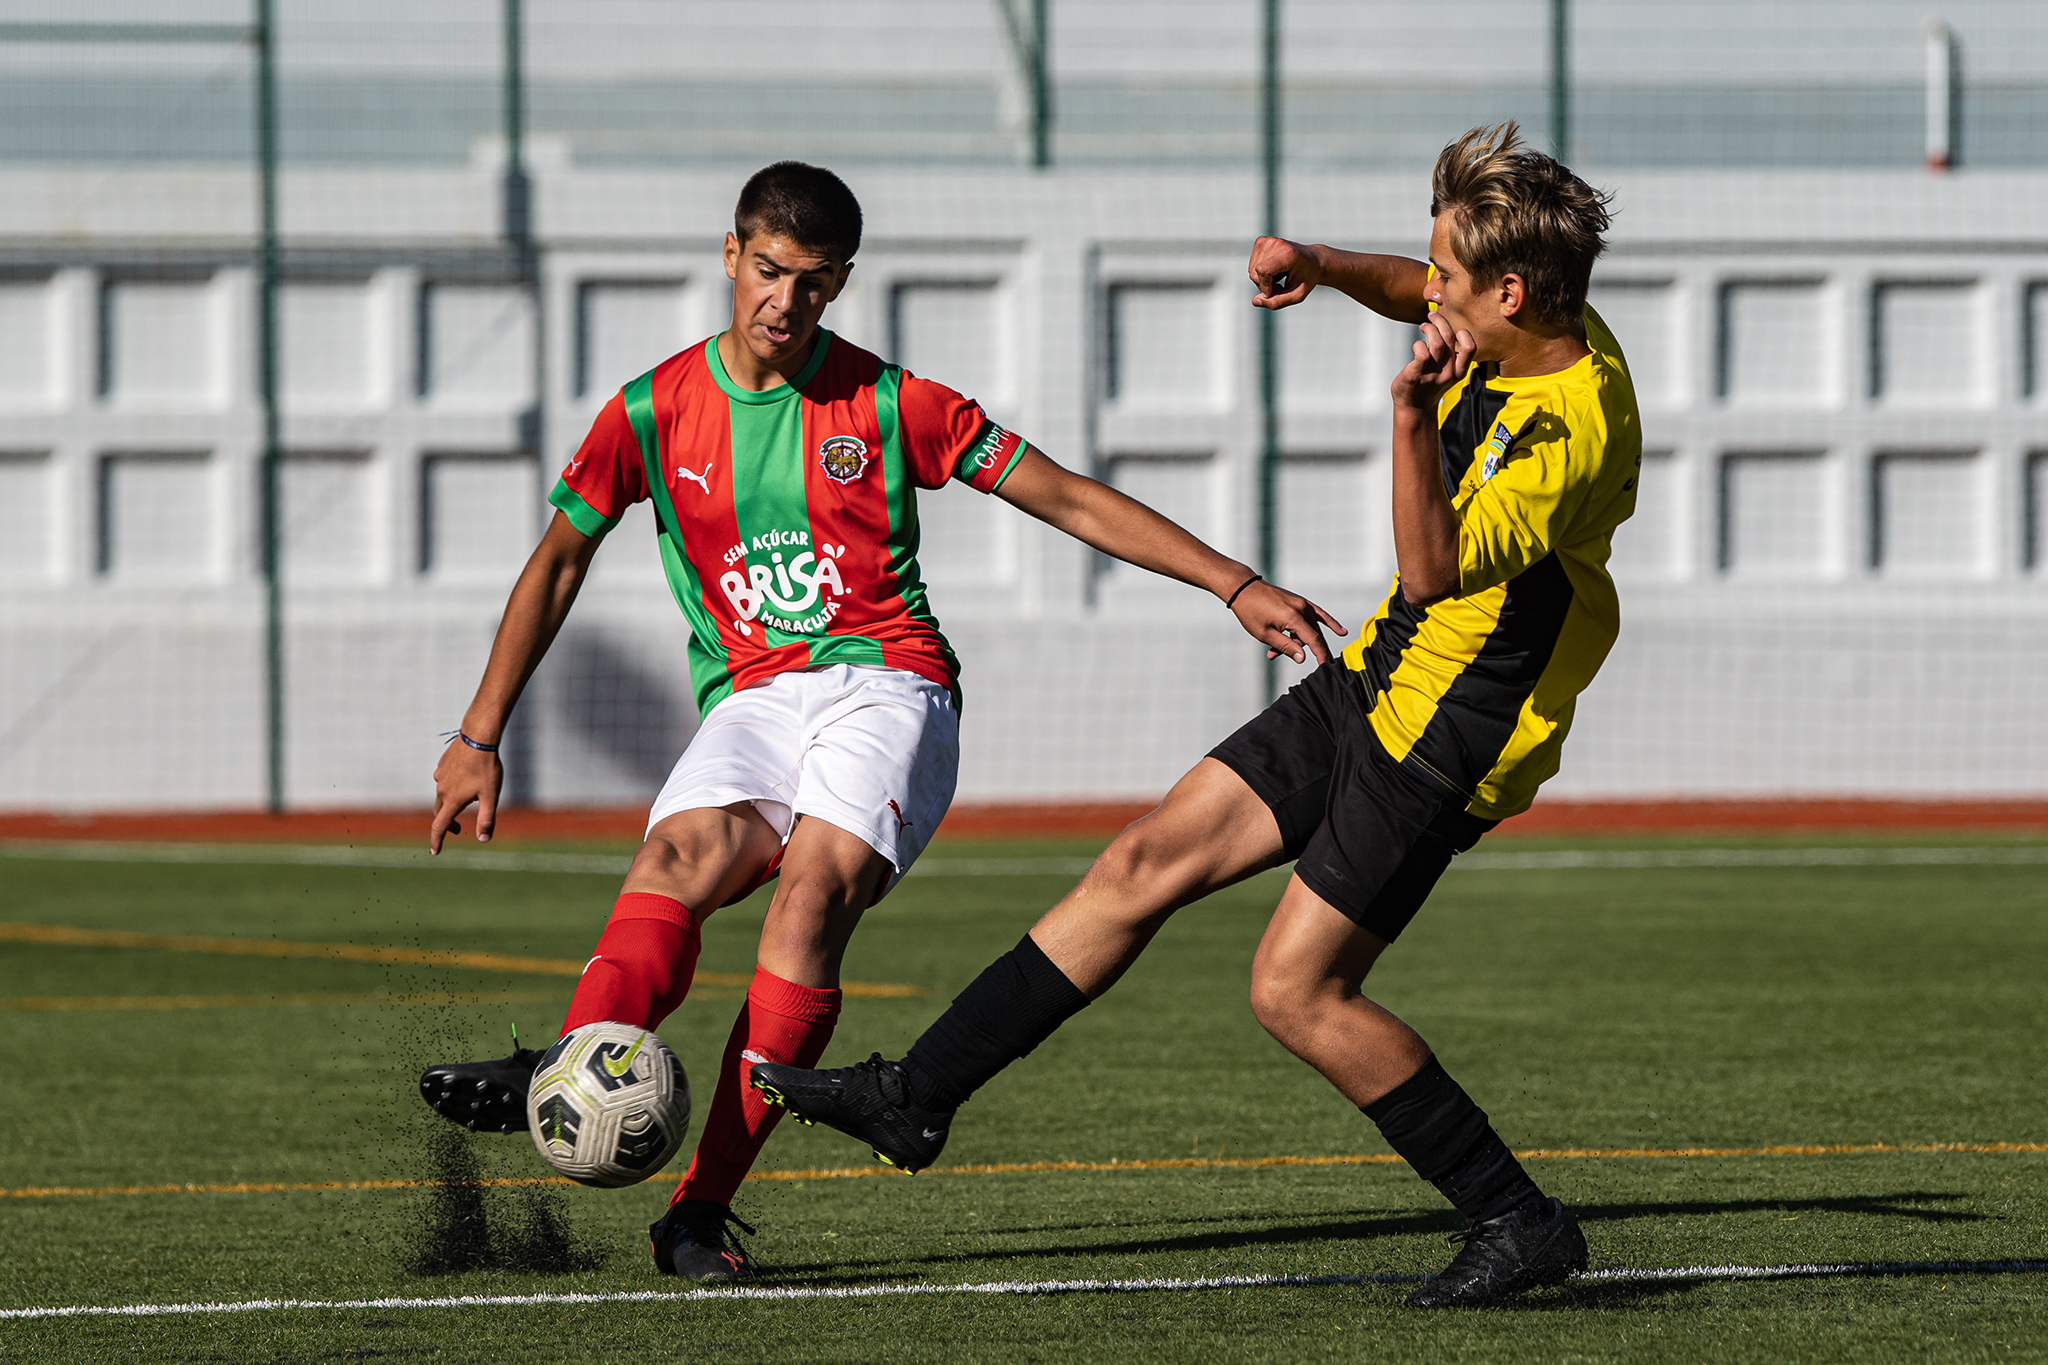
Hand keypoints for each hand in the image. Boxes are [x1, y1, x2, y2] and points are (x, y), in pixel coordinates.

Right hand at [429, 738, 502, 852]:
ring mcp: (440, 776)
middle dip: (447, 823)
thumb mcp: (491, 796)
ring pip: (442, 795)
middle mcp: (441, 789)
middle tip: (459, 829)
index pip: (440, 826)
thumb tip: (483, 839)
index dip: (437, 841)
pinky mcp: (442, 765)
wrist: (478, 738)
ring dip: (451, 802)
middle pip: (440, 812)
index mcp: (452, 800)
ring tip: (470, 797)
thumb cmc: (487, 768)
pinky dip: (451, 786)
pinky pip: (444, 780)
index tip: (435, 851)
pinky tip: (465, 779)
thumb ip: (487, 819)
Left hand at [1229, 579, 1347, 664]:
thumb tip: (1303, 658)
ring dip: (1295, 641)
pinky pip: (1318, 614)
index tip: (1325, 668)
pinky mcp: (1299, 601)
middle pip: (1310, 636)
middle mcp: (1301, 608)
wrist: (1243, 589)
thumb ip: (1285, 647)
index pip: (1313, 640)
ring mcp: (1302, 603)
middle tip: (1274, 654)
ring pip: (1308, 629)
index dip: (1320, 655)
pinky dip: (1328, 623)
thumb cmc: (1250, 612)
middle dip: (1297, 649)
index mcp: (1293, 617)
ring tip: (1272, 649)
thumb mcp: (1264, 634)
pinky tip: (1341, 632)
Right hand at [1248, 236, 1322, 310]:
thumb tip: (1254, 301)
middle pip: (1255, 273)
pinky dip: (1260, 272)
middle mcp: (1277, 243)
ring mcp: (1268, 240)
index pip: (1263, 271)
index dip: (1264, 286)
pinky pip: (1252, 264)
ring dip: (1263, 280)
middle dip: (1264, 285)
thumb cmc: (1307, 278)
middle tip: (1280, 286)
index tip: (1274, 292)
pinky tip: (1274, 270)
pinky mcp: (1262, 241)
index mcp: (1288, 254)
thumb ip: (1277, 302)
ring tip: (1279, 277)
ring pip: (1251, 270)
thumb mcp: (1297, 295)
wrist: (1314, 260)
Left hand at [1391, 312, 1476, 411]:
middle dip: (1440, 321)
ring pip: (1436, 342)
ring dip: (1428, 328)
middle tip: (1432, 316)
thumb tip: (1447, 330)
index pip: (1470, 347)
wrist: (1414, 409)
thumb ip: (1451, 356)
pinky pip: (1422, 353)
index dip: (1463, 333)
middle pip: (1450, 337)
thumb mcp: (1447, 373)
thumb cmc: (1428, 386)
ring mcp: (1432, 374)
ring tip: (1423, 326)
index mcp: (1459, 371)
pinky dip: (1418, 344)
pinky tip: (1415, 346)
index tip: (1452, 328)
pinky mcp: (1416, 374)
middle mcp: (1448, 372)